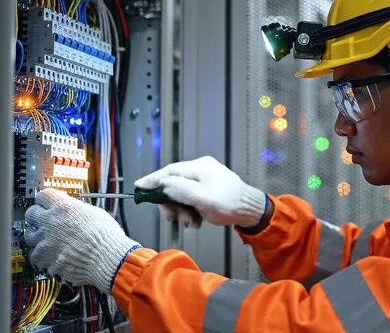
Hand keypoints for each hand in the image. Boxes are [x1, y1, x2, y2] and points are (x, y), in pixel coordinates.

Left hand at [24, 189, 139, 293]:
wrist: (108, 259)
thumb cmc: (106, 238)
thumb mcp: (95, 213)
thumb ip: (77, 209)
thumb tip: (72, 209)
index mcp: (64, 207)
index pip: (43, 196)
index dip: (45, 200)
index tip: (47, 203)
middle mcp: (51, 222)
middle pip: (30, 213)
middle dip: (37, 217)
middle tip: (45, 221)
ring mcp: (45, 242)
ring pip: (29, 236)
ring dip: (39, 238)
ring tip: (50, 241)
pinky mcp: (45, 260)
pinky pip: (37, 257)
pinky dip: (43, 257)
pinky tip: (53, 256)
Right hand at [134, 156, 265, 228]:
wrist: (250, 211)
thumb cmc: (231, 203)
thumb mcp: (202, 198)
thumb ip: (180, 189)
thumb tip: (163, 184)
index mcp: (199, 167)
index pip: (169, 171)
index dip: (152, 180)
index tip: (139, 187)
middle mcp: (200, 170)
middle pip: (173, 184)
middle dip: (171, 203)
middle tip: (173, 217)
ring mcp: (204, 180)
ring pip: (180, 194)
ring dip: (181, 210)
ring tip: (191, 221)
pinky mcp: (207, 190)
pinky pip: (190, 199)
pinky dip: (189, 210)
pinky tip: (196, 220)